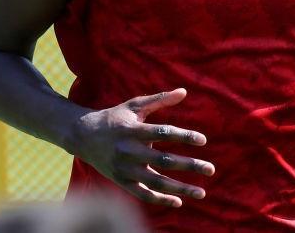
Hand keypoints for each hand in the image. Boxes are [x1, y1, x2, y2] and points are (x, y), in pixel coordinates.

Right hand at [72, 88, 213, 206]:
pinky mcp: (121, 181)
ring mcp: (124, 169)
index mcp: (133, 130)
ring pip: (155, 182)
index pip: (163, 133)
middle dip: (189, 166)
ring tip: (201, 193)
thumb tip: (184, 91)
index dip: (184, 136)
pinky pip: (142, 195)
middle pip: (163, 160)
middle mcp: (129, 151)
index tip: (203, 140)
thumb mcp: (135, 105)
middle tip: (211, 169)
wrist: (83, 136)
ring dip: (180, 188)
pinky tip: (178, 202)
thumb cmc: (115, 118)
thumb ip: (159, 99)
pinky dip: (159, 199)